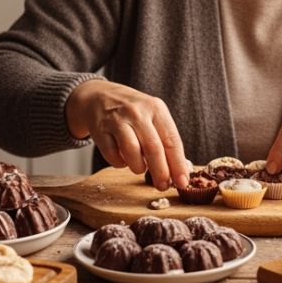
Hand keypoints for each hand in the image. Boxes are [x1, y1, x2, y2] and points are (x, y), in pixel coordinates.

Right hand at [65, 80, 189, 190]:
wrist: (99, 96)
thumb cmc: (132, 111)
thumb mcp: (152, 116)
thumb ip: (164, 139)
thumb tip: (176, 171)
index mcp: (156, 109)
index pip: (172, 140)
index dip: (178, 164)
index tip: (182, 182)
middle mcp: (137, 112)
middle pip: (153, 148)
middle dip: (160, 172)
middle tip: (162, 186)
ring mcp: (117, 120)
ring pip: (132, 152)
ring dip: (138, 167)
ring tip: (140, 168)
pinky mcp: (100, 129)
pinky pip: (112, 154)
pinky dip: (119, 163)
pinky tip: (123, 159)